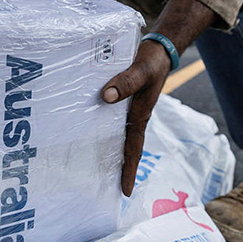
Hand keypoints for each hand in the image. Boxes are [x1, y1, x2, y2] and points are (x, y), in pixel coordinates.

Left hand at [101, 39, 172, 196]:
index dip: (129, 170)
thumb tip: (107, 96)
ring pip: (113, 133)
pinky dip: (98, 125)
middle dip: (114, 167)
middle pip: (122, 146)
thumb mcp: (142, 70)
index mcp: (140, 116)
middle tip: (99, 187)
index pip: (134, 149)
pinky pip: (108, 117)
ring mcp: (126, 108)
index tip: (125, 192)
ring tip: (87, 164)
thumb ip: (126, 82)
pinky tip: (84, 126)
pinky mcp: (120, 98)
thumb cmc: (152, 62)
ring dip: (103, 147)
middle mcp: (132, 116)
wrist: (158, 49)